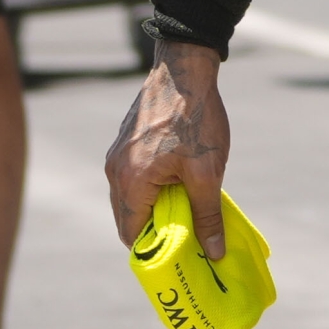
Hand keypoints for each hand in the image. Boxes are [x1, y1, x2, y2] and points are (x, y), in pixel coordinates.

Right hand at [107, 40, 231, 257]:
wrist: (184, 69)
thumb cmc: (196, 119)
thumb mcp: (208, 172)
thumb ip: (208, 215)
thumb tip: (213, 254)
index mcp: (130, 182)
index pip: (131, 235)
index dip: (154, 252)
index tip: (179, 259)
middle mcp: (115, 171)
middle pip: (128, 219)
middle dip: (155, 233)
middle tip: (186, 240)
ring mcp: (117, 156)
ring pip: (130, 199)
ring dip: (154, 209)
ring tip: (187, 212)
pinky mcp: (125, 144)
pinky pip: (133, 179)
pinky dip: (151, 190)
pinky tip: (178, 185)